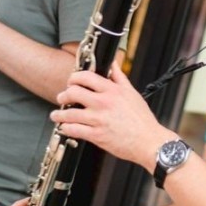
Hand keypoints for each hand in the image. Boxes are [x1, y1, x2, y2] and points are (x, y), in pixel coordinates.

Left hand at [51, 64, 174, 167]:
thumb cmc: (142, 119)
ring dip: (59, 114)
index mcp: (112, 91)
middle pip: (73, 92)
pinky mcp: (96, 136)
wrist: (149, 141)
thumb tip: (113, 63)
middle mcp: (104, 103)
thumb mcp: (132, 93)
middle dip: (63, 95)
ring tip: (56, 115)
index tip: (71, 82)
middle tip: (62, 98)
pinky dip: (66, 128)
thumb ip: (119, 77)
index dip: (74, 78)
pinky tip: (65, 128)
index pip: (86, 77)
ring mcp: (99, 120)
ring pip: (69, 113)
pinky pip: (74, 130)